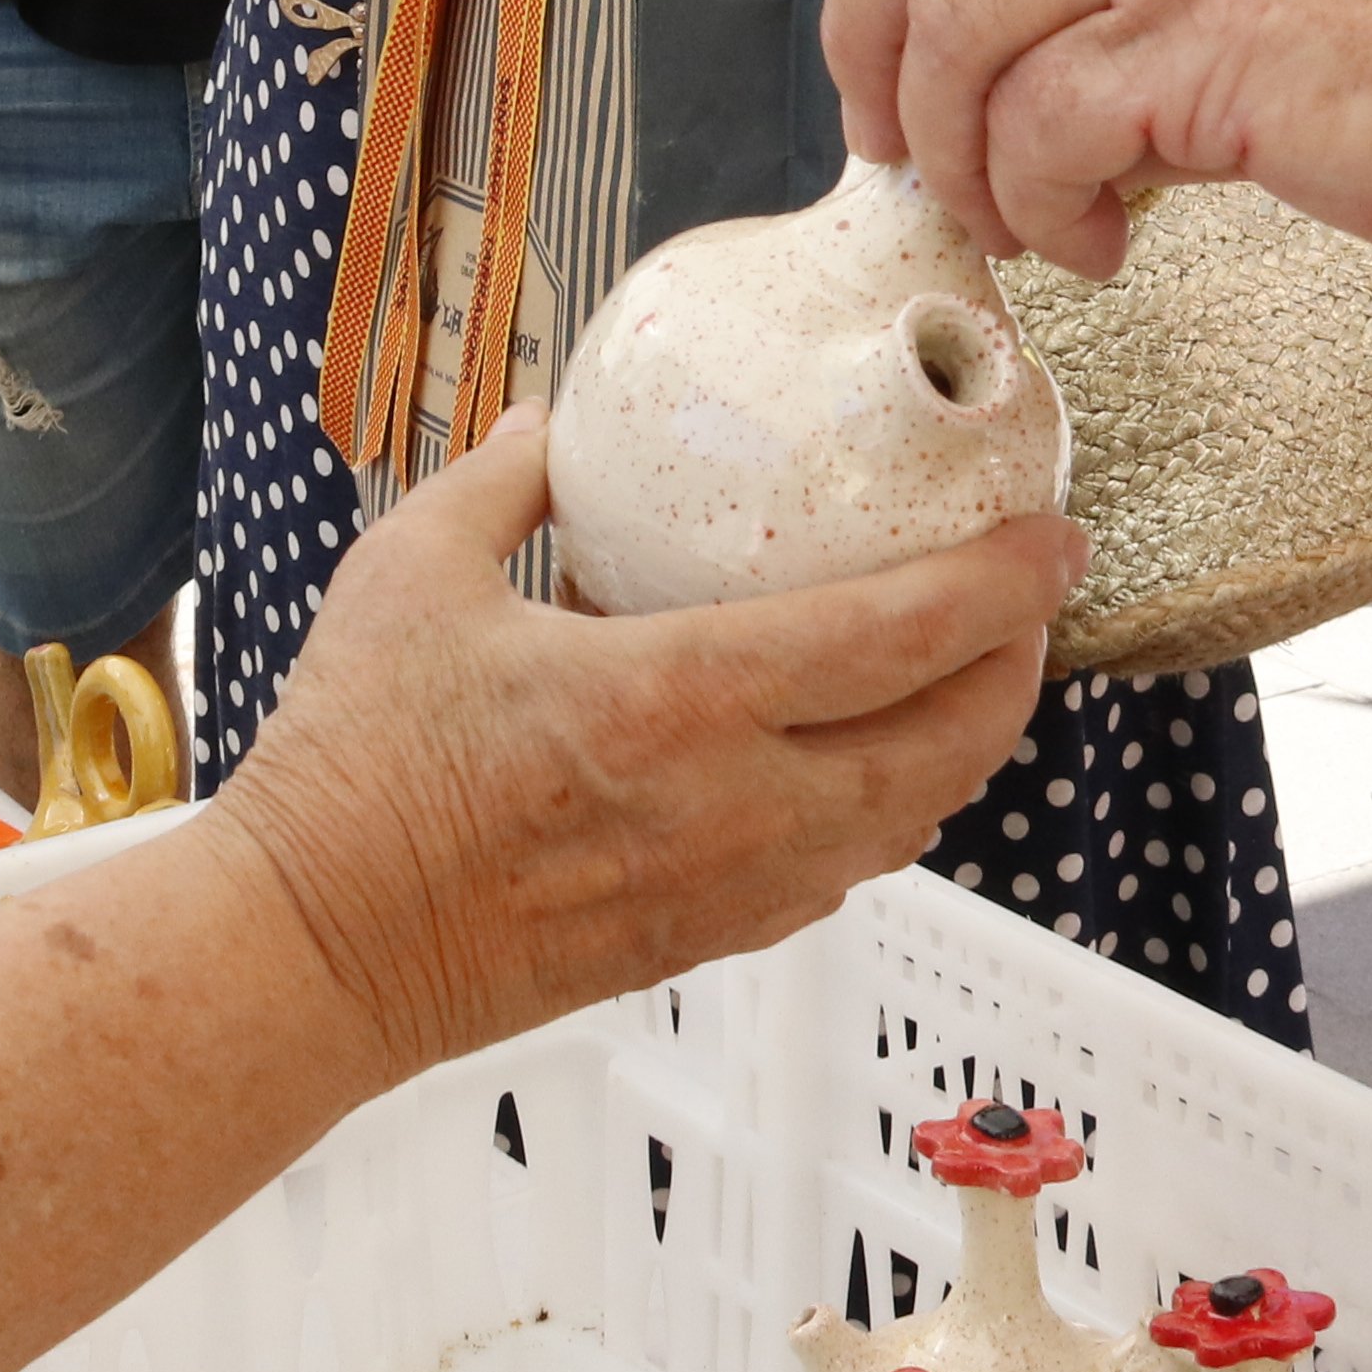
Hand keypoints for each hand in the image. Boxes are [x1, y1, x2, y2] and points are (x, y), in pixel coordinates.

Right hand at [208, 407, 1076, 1083]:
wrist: (317, 949)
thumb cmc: (355, 767)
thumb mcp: (413, 573)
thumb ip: (503, 483)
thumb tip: (551, 422)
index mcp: (678, 698)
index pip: (898, 638)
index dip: (1000, 587)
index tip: (1055, 538)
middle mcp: (735, 804)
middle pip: (947, 743)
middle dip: (1017, 666)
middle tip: (1031, 598)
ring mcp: (730, 887)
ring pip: (911, 820)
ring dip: (964, 744)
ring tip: (970, 671)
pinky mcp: (706, 940)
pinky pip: (844, 873)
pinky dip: (888, 808)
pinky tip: (863, 761)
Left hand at [826, 0, 1371, 281]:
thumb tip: (1031, 41)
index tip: (888, 54)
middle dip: (869, 45)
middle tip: (898, 151)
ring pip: (965, 37)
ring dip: (967, 161)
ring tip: (1030, 225)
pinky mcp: (1222, 48)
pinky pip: (1046, 131)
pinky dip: (1045, 209)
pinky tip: (1106, 246)